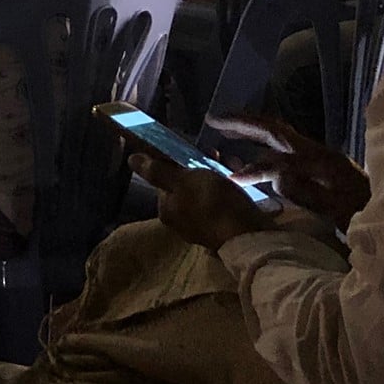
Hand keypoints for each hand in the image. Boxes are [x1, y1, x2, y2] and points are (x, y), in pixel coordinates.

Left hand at [135, 153, 273, 251]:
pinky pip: (221, 203)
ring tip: (228, 164)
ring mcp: (203, 227)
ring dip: (215, 176)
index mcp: (167, 210)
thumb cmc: (213, 203)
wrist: (251, 236)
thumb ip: (157, 171)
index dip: (175, 160)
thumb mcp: (183, 180)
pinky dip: (227, 190)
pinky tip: (238, 180)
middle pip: (185, 185)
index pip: (164, 178)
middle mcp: (181, 221)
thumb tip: (131, 160)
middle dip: (198, 167)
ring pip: (205, 193)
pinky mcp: (224, 229)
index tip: (190, 147)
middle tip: (213, 154)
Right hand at [210, 115, 369, 228]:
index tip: (226, 162)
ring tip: (226, 130)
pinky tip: (257, 157)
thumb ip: (311, 195)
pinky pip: (288, 151)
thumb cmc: (373, 219)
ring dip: (253, 132)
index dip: (251, 157)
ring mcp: (324, 160)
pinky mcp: (325, 169)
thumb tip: (276, 177)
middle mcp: (321, 154)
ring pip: (281, 139)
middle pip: (277, 132)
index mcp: (324, 162)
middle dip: (244, 124)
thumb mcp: (344, 214)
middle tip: (213, 119)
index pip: (279, 153)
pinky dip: (266, 148)